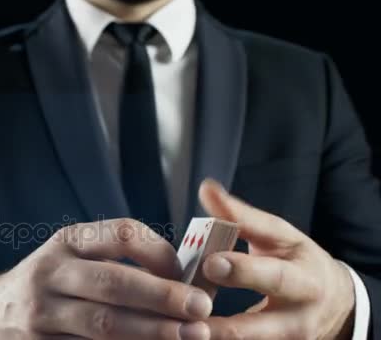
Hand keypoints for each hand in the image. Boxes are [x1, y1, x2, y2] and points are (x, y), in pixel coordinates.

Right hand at [0, 218, 212, 338]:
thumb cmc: (50, 281)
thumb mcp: (74, 257)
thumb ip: (117, 262)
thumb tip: (182, 278)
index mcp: (68, 241)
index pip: (121, 234)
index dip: (159, 252)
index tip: (184, 271)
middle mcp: (52, 272)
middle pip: (113, 282)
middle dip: (161, 296)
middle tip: (200, 308)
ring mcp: (42, 313)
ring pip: (102, 324)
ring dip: (150, 331)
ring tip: (189, 336)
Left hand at [198, 179, 354, 339]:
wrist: (335, 304)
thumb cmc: (297, 261)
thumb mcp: (278, 236)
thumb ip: (241, 216)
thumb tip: (207, 188)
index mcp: (303, 279)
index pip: (273, 276)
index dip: (242, 271)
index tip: (210, 263)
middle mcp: (297, 318)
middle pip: (257, 327)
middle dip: (223, 324)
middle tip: (189, 312)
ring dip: (211, 338)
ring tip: (179, 331)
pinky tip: (184, 336)